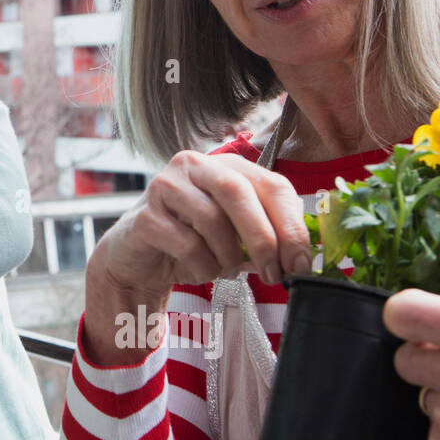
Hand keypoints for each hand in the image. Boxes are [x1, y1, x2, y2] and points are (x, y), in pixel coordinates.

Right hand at [93, 150, 312, 298]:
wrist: (138, 259)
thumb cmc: (192, 243)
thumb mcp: (235, 237)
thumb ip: (265, 238)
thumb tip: (300, 261)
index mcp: (226, 165)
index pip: (271, 185)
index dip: (291, 226)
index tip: (301, 263)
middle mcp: (194, 166)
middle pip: (238, 192)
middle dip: (263, 239)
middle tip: (273, 274)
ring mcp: (165, 186)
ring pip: (211, 219)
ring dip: (228, 257)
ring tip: (226, 271)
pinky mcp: (145, 215)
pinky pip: (185, 244)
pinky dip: (203, 267)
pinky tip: (201, 271)